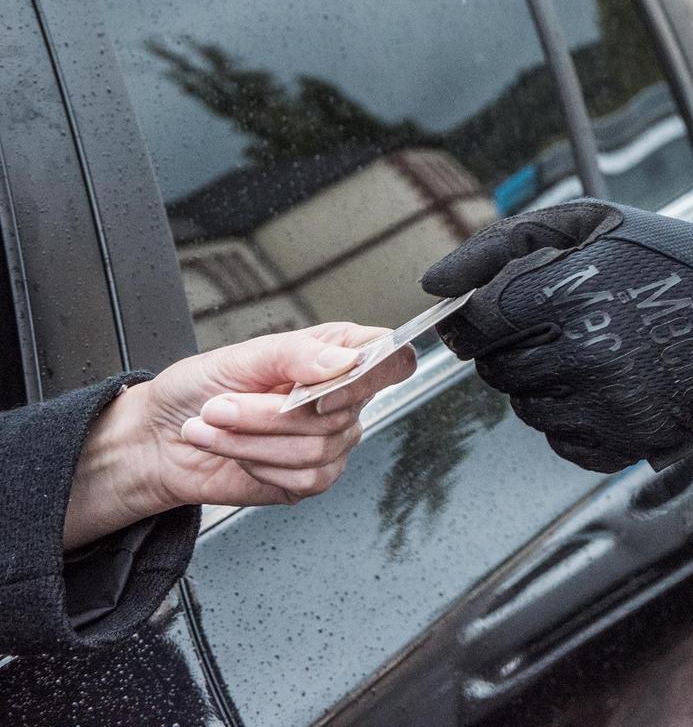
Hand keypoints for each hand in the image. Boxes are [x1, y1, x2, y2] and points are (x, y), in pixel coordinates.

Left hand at [64, 324, 417, 549]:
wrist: (160, 438)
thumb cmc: (197, 389)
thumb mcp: (240, 356)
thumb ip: (295, 354)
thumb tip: (342, 361)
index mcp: (336, 353)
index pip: (392, 357)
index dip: (371, 374)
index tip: (325, 385)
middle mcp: (341, 397)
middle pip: (342, 412)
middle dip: (268, 414)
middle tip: (223, 405)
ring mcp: (331, 440)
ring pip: (317, 449)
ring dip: (251, 441)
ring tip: (215, 428)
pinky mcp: (311, 477)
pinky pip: (304, 479)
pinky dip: (258, 465)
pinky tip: (236, 453)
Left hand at [422, 200, 692, 472]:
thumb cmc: (667, 259)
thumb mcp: (590, 222)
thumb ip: (502, 244)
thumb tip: (432, 284)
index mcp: (571, 294)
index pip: (477, 324)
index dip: (478, 318)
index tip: (498, 312)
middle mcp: (586, 354)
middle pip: (495, 368)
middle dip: (511, 345)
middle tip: (557, 324)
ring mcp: (607, 404)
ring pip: (523, 407)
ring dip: (539, 381)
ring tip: (587, 351)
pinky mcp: (626, 440)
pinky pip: (559, 440)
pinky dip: (570, 416)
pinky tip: (604, 383)